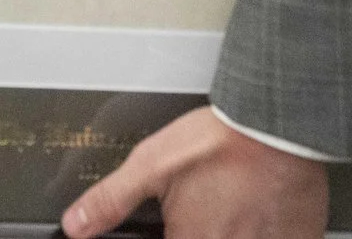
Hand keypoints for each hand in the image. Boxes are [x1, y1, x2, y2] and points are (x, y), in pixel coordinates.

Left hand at [62, 108, 327, 238]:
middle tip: (214, 204)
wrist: (277, 124)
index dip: (173, 232)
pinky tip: (263, 211)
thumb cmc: (217, 142)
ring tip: (236, 204)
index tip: (179, 221)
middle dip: (202, 226)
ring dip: (235, 227)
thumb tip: (75, 224)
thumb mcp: (150, 164)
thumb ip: (112, 199)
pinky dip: (267, 230)